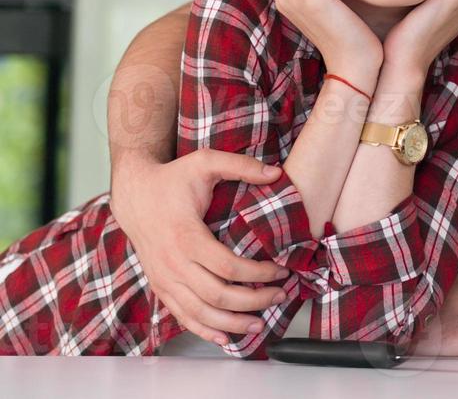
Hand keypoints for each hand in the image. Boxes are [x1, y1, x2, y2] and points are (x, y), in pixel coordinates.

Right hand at [110, 149, 290, 344]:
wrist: (135, 195)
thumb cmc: (172, 179)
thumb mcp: (205, 161)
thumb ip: (241, 165)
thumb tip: (277, 173)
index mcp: (186, 236)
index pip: (229, 267)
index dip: (259, 274)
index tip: (281, 270)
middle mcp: (173, 263)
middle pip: (218, 295)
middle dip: (254, 300)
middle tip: (280, 295)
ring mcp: (164, 278)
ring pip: (200, 313)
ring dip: (232, 323)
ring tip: (260, 323)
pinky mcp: (160, 286)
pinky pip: (182, 316)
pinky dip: (204, 330)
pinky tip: (224, 337)